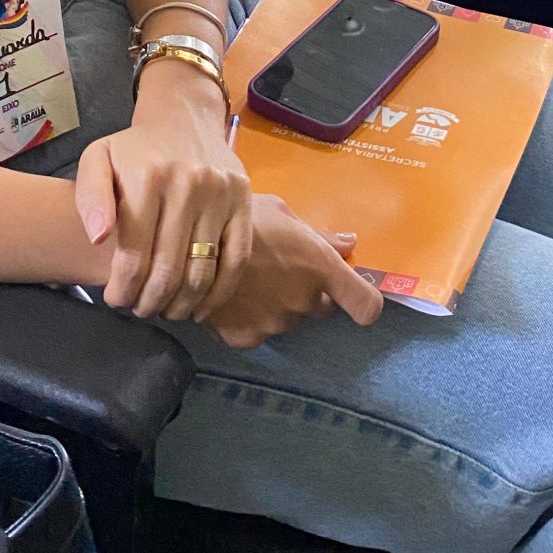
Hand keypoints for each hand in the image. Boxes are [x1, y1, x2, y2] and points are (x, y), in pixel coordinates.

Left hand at [75, 68, 251, 321]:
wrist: (183, 117)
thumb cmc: (135, 149)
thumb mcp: (98, 159)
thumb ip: (90, 198)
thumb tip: (99, 239)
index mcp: (147, 176)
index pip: (134, 256)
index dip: (122, 290)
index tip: (116, 299)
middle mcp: (187, 184)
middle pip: (168, 271)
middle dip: (149, 302)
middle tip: (140, 308)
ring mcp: (220, 193)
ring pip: (202, 272)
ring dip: (181, 305)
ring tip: (166, 309)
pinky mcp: (244, 200)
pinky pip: (237, 260)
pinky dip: (218, 294)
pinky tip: (200, 307)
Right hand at [199, 195, 383, 347]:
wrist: (188, 240)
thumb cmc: (242, 215)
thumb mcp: (283, 212)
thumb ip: (319, 234)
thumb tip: (349, 243)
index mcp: (320, 267)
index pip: (364, 304)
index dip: (364, 302)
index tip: (356, 296)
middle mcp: (304, 302)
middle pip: (320, 309)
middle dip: (309, 294)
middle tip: (282, 273)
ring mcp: (275, 325)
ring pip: (288, 321)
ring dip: (279, 307)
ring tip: (252, 282)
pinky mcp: (246, 339)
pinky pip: (258, 332)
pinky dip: (250, 319)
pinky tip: (233, 298)